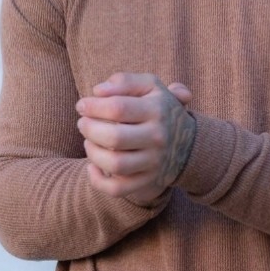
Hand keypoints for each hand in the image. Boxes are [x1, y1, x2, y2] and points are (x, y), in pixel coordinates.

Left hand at [76, 72, 195, 203]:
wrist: (187, 142)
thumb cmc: (158, 108)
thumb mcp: (149, 86)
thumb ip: (124, 81)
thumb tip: (98, 91)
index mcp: (157, 110)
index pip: (118, 108)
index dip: (93, 106)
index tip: (82, 105)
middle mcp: (158, 137)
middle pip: (114, 138)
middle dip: (89, 129)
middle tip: (83, 123)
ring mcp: (153, 162)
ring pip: (115, 164)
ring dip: (93, 153)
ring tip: (89, 141)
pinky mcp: (147, 181)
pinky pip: (118, 189)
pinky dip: (98, 181)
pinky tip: (92, 166)